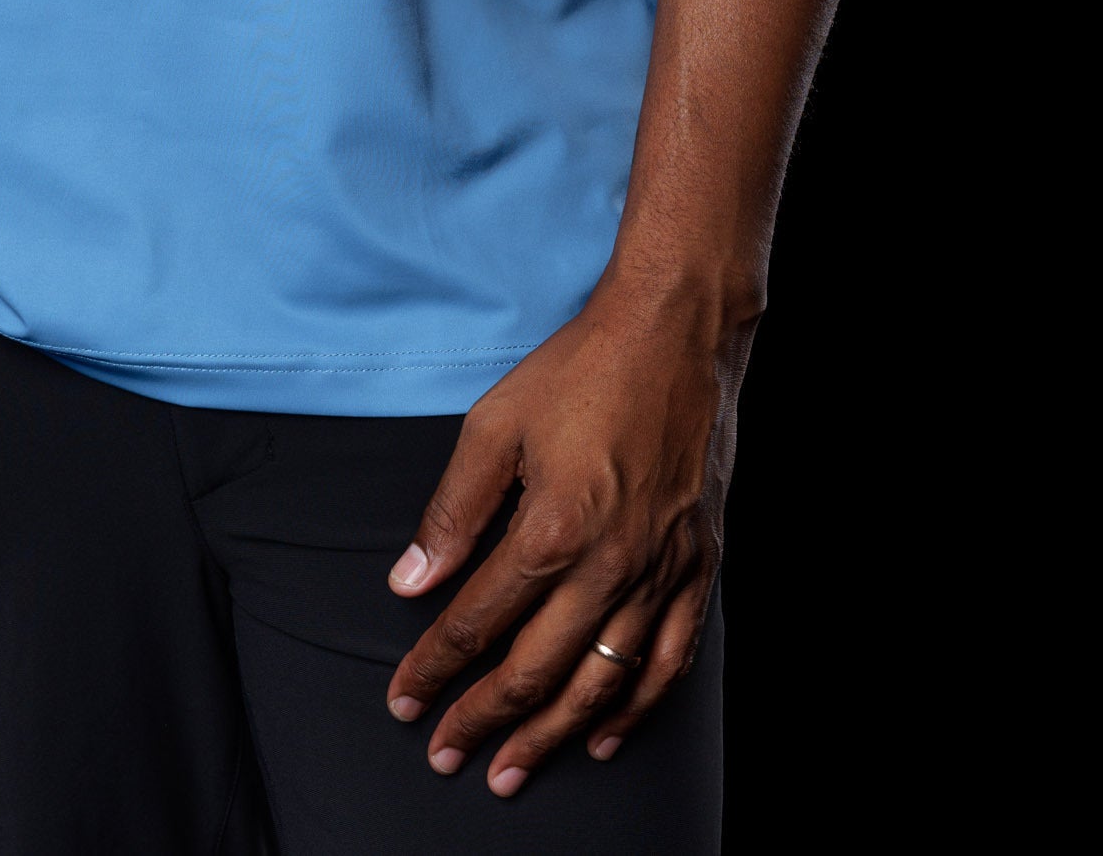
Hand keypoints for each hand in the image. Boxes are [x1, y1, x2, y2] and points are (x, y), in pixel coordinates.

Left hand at [384, 278, 748, 794]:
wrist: (674, 332)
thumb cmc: (579, 370)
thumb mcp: (494, 425)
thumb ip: (452, 511)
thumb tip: (411, 581)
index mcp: (552, 528)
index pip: (477, 622)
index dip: (434, 666)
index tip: (403, 699)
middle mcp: (610, 564)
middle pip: (536, 669)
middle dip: (483, 719)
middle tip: (444, 754)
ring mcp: (661, 570)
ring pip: (601, 683)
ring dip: (550, 735)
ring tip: (510, 769)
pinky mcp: (699, 565)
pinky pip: (670, 660)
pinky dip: (635, 709)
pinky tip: (603, 736)